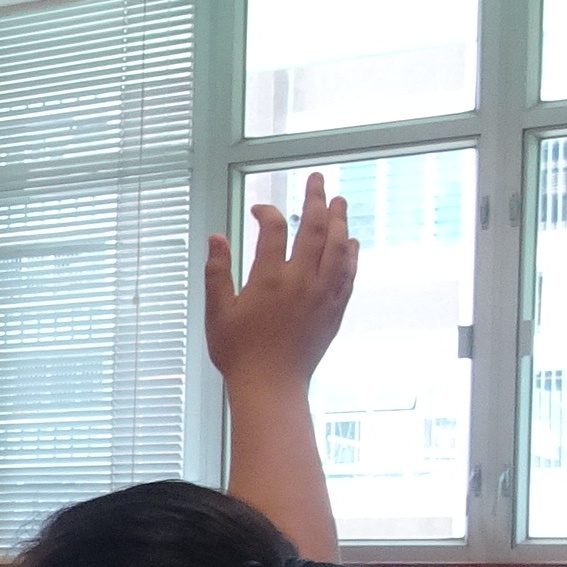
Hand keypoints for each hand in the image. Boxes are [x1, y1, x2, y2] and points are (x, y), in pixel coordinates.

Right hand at [205, 173, 358, 391]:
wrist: (271, 386)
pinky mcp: (335, 310)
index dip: (266, 213)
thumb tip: (216, 236)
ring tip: (339, 201)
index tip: (259, 210)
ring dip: (340, 220)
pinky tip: (350, 241)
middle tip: (317, 179)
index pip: (273, 230)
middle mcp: (300, 282)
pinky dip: (351, 253)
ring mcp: (322, 295)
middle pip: (314, 229)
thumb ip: (217, 272)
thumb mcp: (217, 313)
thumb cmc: (238, 353)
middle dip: (316, 200)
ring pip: (338, 247)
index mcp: (268, 280)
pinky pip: (349, 274)